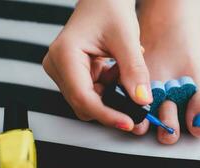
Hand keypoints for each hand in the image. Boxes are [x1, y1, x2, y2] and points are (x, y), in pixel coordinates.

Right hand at [42, 0, 151, 131]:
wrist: (103, 0)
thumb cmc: (109, 8)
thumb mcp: (126, 38)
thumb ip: (134, 71)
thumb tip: (142, 100)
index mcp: (64, 55)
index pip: (83, 97)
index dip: (106, 114)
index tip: (127, 122)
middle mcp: (57, 66)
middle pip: (83, 104)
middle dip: (110, 107)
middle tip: (135, 101)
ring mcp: (63, 71)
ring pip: (88, 101)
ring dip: (110, 96)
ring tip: (122, 72)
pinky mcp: (72, 73)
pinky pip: (91, 92)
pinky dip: (107, 89)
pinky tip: (115, 72)